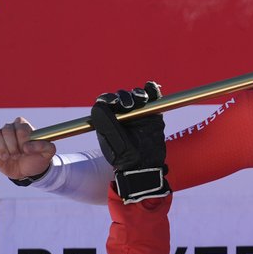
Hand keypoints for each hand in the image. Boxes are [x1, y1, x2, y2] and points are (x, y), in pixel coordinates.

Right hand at [0, 117, 55, 181]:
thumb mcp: (48, 153)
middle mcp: (12, 129)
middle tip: (17, 155)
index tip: (25, 149)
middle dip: (12, 144)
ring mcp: (1, 136)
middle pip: (7, 129)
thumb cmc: (37, 159)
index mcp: (26, 128)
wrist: (26, 171)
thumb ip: (45, 146)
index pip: (21, 126)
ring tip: (8, 157)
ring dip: (2, 147)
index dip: (22, 138)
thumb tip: (27, 146)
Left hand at [90, 82, 169, 202]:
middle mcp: (122, 114)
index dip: (110, 98)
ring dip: (138, 94)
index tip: (116, 103)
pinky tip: (151, 87)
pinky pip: (153, 98)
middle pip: (122, 96)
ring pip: (137, 95)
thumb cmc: (124, 156)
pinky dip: (152, 90)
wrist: (144, 166)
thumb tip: (99, 103)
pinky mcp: (153, 114)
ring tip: (141, 99)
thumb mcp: (112, 139)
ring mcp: (139, 113)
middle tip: (129, 105)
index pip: (106, 101)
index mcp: (108, 119)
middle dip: (125, 96)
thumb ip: (104, 121)